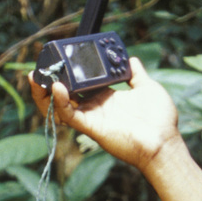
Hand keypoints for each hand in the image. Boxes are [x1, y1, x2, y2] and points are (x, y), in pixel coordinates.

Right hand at [30, 56, 181, 174]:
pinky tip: (57, 87)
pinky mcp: (92, 127)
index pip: (79, 82)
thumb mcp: (147, 88)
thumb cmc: (160, 119)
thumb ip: (136, 74)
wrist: (164, 142)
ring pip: (59, 106)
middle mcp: (95, 106)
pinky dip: (60, 102)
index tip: (59, 57)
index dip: (67, 72)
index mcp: (106, 96)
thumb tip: (131, 59)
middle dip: (48, 81)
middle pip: (64, 94)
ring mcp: (92, 117)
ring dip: (45, 93)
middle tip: (40, 67)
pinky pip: (70, 115)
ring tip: (37, 77)